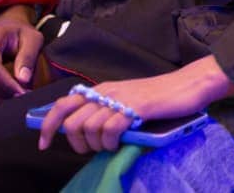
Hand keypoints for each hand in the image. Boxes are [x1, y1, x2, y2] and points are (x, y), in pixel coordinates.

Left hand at [39, 57, 233, 153]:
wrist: (189, 85)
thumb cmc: (161, 97)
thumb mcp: (127, 100)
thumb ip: (108, 111)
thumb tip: (88, 133)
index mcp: (103, 89)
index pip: (63, 104)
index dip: (48, 125)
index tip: (44, 144)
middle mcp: (107, 92)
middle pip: (72, 122)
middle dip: (76, 143)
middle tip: (91, 149)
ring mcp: (120, 99)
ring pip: (88, 128)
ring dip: (96, 144)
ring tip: (109, 146)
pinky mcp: (135, 108)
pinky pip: (109, 129)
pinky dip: (110, 142)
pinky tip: (119, 143)